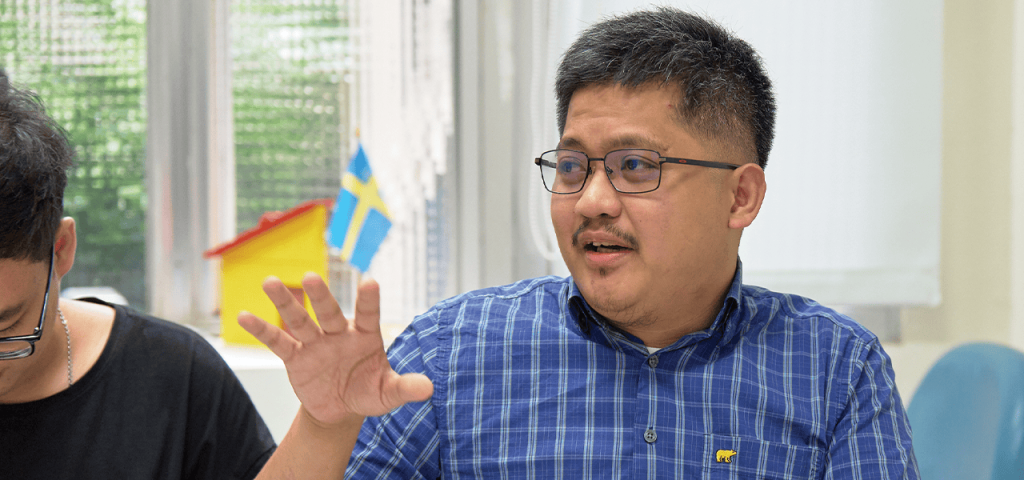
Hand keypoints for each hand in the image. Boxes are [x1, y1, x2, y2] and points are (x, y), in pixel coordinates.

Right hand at [238, 273, 432, 426]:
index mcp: (365, 336)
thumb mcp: (388, 393)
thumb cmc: (368, 392)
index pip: (368, 315)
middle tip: (311, 277)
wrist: (341, 407)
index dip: (368, 301)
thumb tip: (429, 388)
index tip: (370, 282)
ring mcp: (315, 343)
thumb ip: (405, 387)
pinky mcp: (295, 357)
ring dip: (285, 303)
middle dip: (320, 296)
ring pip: (299, 320)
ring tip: (270, 282)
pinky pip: (277, 342)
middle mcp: (339, 333)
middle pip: (328, 311)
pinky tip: (244, 316)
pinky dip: (262, 330)